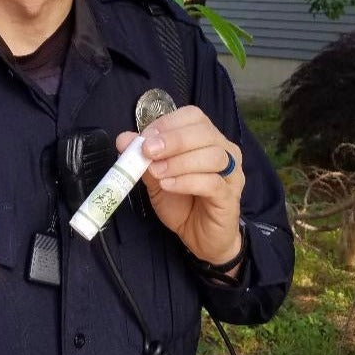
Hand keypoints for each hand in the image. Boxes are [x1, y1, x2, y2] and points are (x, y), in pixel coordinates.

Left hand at [116, 105, 243, 266]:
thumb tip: (123, 139)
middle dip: (173, 140)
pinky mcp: (229, 197)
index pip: (193, 116)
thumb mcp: (156, 177)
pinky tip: (168, 186)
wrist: (201, 238)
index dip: (167, 124)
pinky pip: (212, 183)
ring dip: (179, 162)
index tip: (143, 139)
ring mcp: (231, 173)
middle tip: (148, 152)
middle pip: (204, 132)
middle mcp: (224, 150)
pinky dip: (187, 181)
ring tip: (156, 173)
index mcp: (207, 138)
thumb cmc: (181, 201)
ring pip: (212, 156)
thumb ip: (143, 157)